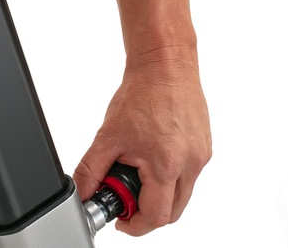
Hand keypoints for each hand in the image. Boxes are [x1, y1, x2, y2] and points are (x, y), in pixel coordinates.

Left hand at [74, 46, 211, 235]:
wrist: (164, 64)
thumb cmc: (142, 93)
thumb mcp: (108, 135)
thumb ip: (92, 169)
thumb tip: (83, 192)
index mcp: (167, 165)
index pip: (155, 217)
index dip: (135, 224)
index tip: (121, 219)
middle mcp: (190, 164)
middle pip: (173, 212)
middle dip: (147, 211)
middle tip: (125, 195)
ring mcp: (200, 155)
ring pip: (182, 193)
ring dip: (159, 191)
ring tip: (136, 168)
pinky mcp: (204, 145)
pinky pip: (189, 172)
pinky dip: (170, 173)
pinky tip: (152, 152)